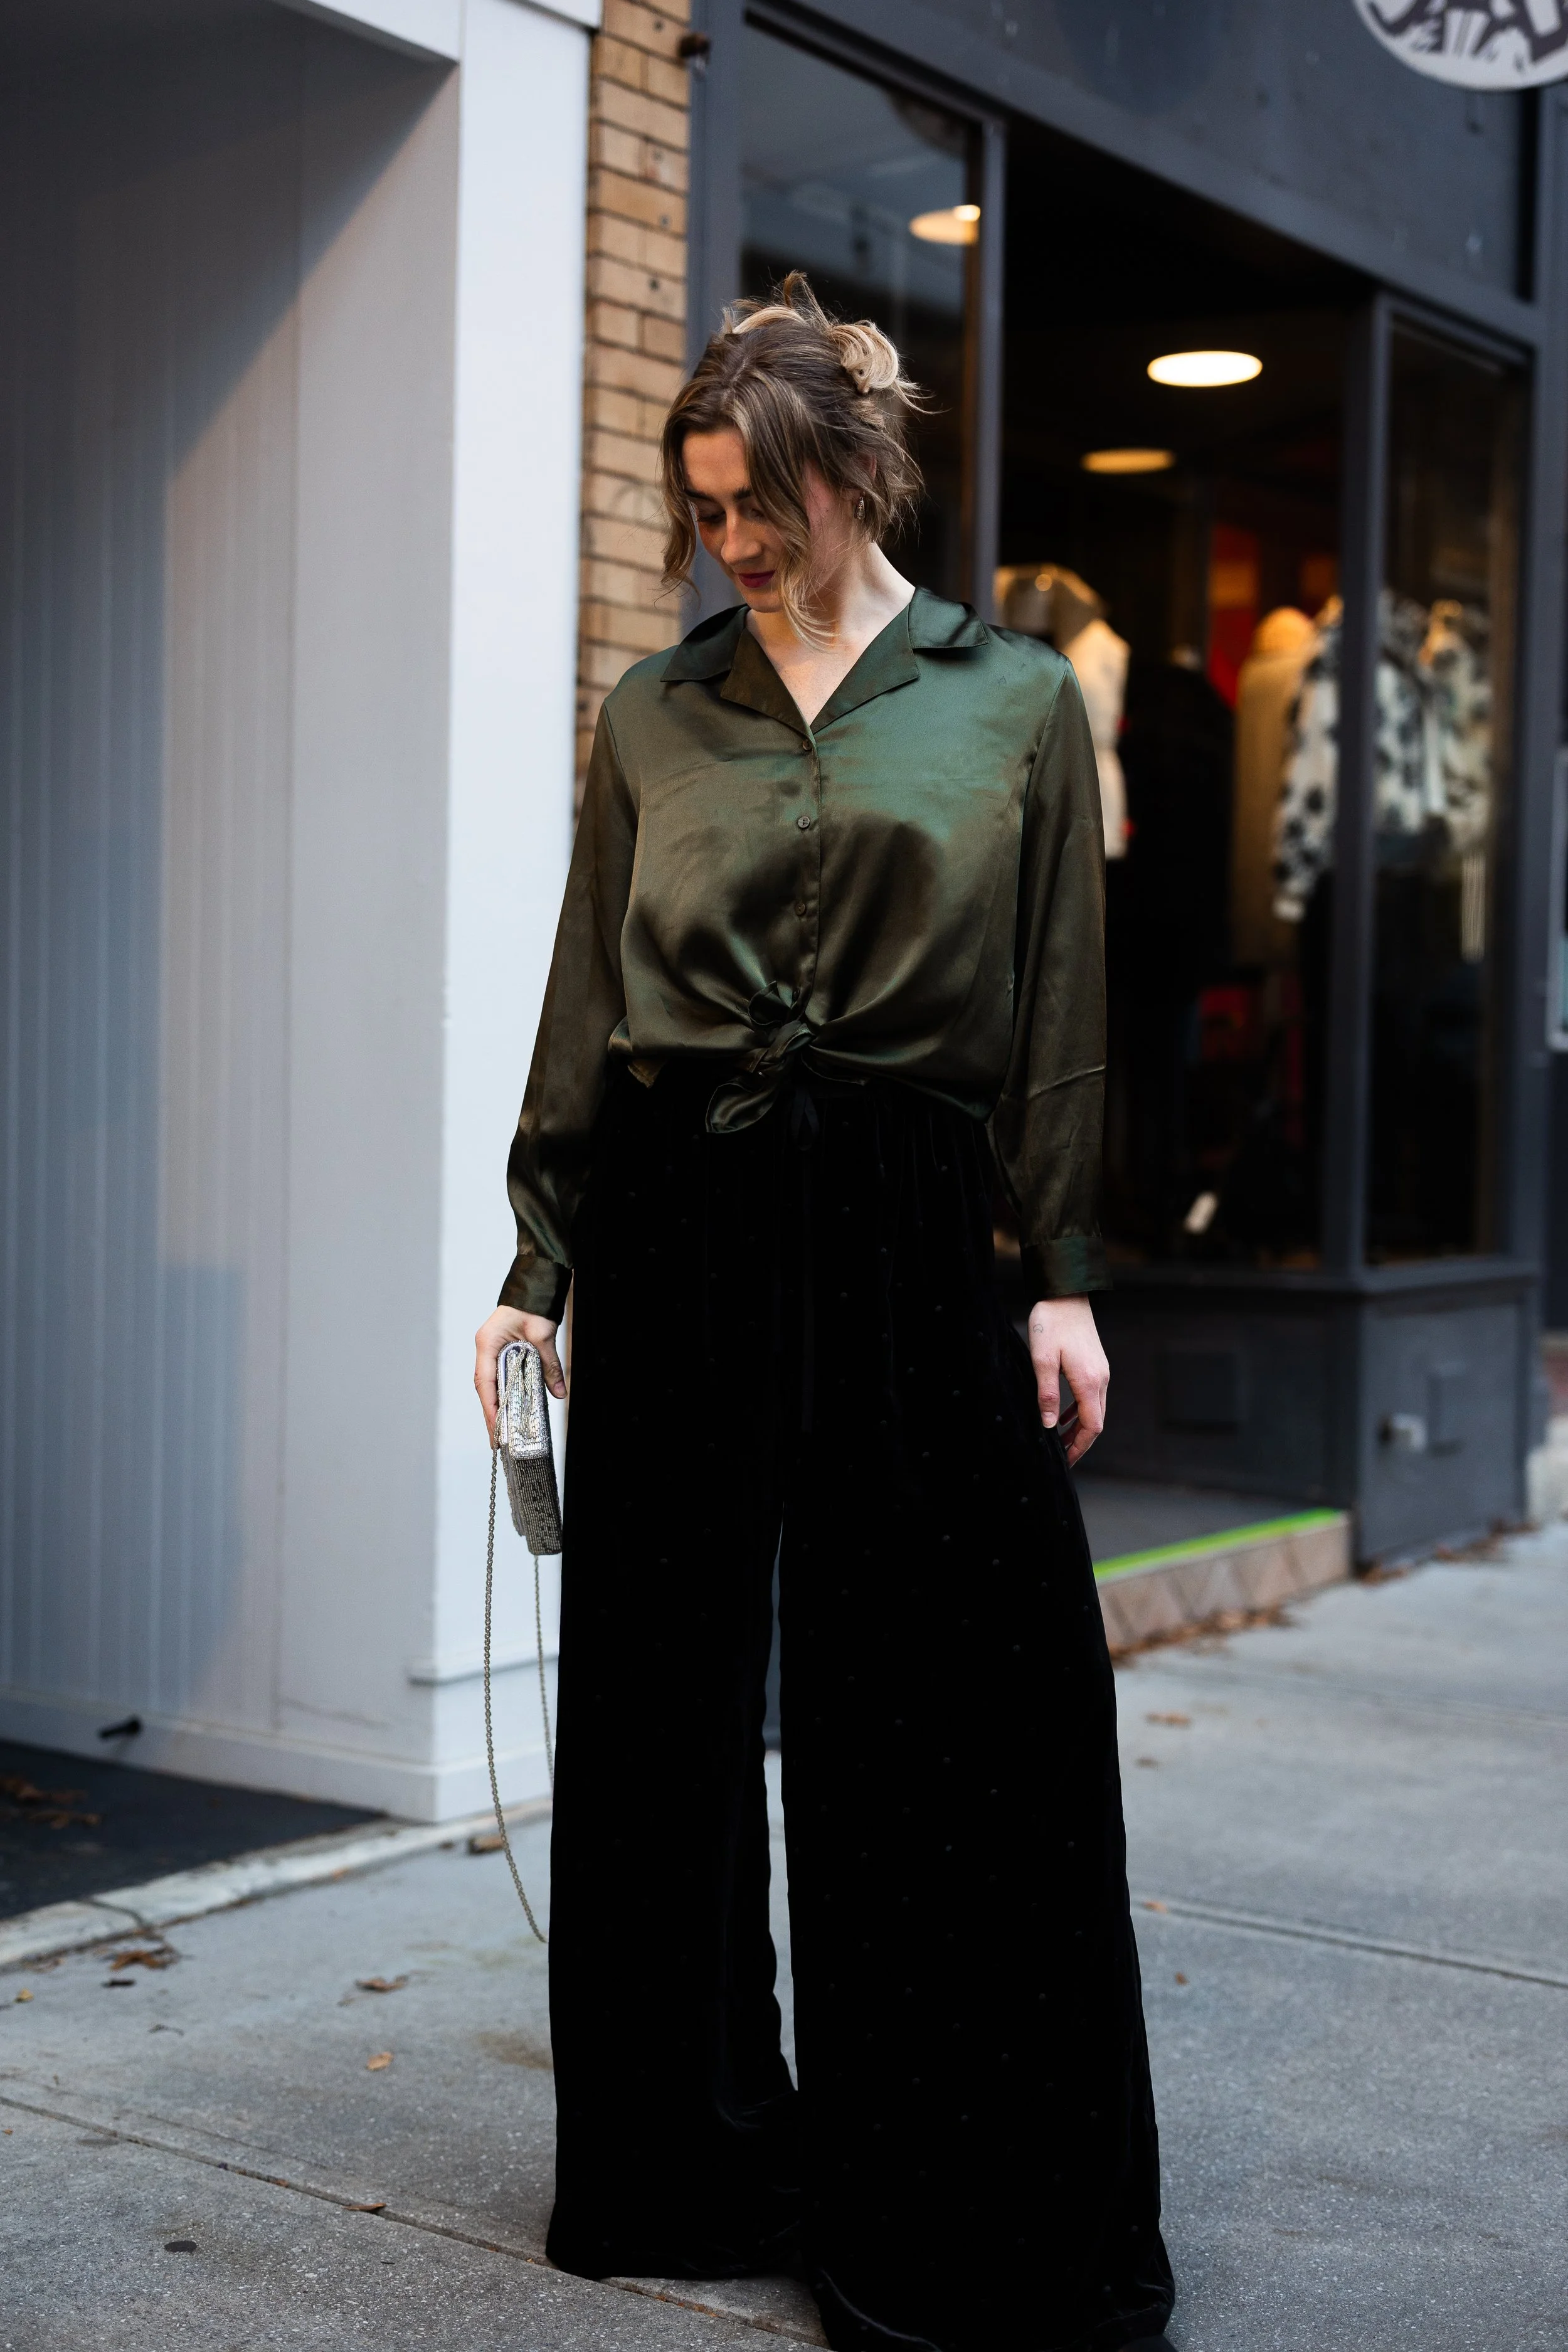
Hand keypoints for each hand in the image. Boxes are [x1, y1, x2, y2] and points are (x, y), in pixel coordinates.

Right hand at [474, 1305, 565, 1441]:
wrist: (534, 1288)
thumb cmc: (533, 1306)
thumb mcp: (543, 1335)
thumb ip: (550, 1364)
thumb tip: (559, 1393)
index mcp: (488, 1343)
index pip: (484, 1381)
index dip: (489, 1406)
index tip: (496, 1428)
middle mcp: (485, 1349)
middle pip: (485, 1388)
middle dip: (491, 1415)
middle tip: (497, 1442)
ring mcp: (491, 1351)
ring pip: (491, 1385)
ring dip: (497, 1407)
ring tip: (502, 1433)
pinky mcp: (501, 1353)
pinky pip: (500, 1378)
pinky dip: (505, 1395)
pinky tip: (511, 1410)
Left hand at [1027, 1296, 1107, 1467]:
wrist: (1066, 1294)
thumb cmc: (1052, 1323)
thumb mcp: (1042, 1360)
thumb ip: (1047, 1394)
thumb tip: (1049, 1425)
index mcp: (1089, 1382)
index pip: (1091, 1426)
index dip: (1080, 1447)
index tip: (1066, 1461)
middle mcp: (1101, 1379)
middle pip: (1096, 1422)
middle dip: (1080, 1442)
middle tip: (1061, 1457)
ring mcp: (1101, 1371)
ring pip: (1094, 1409)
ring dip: (1079, 1428)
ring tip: (1060, 1442)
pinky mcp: (1095, 1365)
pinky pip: (1091, 1396)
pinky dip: (1079, 1411)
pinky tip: (1063, 1416)